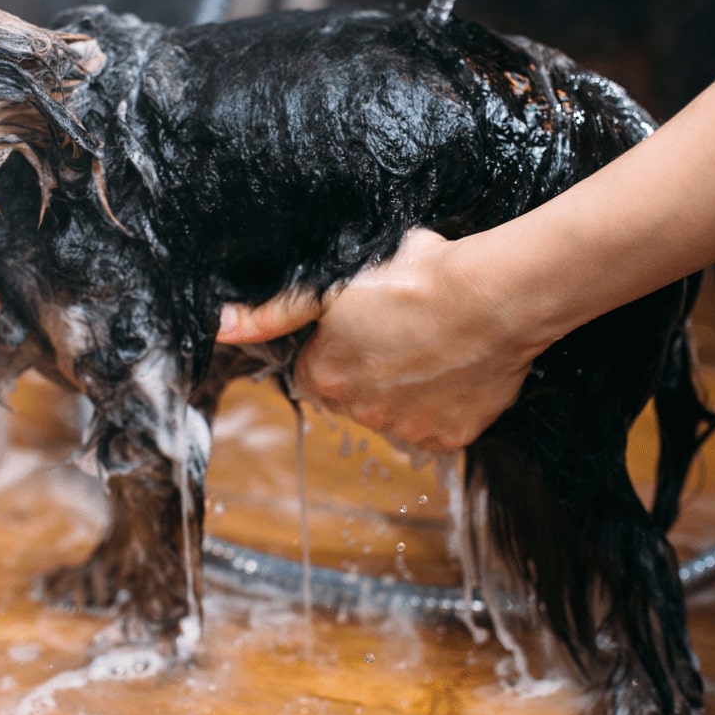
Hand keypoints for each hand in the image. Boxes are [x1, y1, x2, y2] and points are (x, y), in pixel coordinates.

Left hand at [216, 229, 549, 453]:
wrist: (493, 294)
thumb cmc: (416, 276)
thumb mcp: (335, 282)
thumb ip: (276, 308)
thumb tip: (220, 327)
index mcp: (325, 375)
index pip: (317, 369)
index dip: (340, 343)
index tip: (367, 321)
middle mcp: (360, 412)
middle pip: (356, 395)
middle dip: (373, 368)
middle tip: (404, 328)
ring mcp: (407, 429)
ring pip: (398, 411)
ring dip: (410, 388)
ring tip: (436, 344)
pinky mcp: (451, 437)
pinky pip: (440, 424)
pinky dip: (448, 402)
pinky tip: (459, 366)